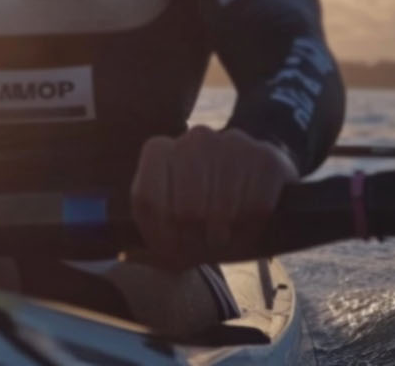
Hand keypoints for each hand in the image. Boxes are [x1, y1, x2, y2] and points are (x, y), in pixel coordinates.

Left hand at [129, 126, 296, 266]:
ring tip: (225, 235)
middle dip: (196, 240)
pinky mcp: (266, 156)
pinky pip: (256, 207)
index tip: (175, 246)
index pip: (148, 201)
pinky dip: (251, 228)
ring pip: (221, 210)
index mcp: (159, 150)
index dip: (162, 237)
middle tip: (204, 244)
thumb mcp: (173, 233)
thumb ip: (150, 245)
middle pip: (186, 210)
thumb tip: (129, 256)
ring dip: (224, 237)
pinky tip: (249, 225)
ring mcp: (232, 142)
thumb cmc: (205, 220)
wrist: (253, 198)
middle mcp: (194, 138)